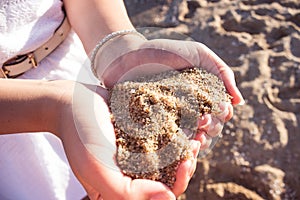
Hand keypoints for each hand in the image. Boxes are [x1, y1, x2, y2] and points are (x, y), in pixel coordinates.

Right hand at [56, 81, 199, 199]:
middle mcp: (136, 170)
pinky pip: (166, 132)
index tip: (187, 161)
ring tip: (199, 129)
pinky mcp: (144, 131)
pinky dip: (179, 127)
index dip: (179, 181)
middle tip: (195, 144)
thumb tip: (168, 198)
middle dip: (187, 161)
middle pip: (171, 174)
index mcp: (126, 187)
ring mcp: (141, 149)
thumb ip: (129, 194)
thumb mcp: (99, 171)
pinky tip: (190, 118)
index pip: (161, 194)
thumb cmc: (82, 137)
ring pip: (172, 153)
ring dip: (187, 143)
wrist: (72, 102)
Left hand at [93, 35, 243, 150]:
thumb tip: (239, 101)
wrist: (129, 56)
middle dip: (211, 128)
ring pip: (192, 141)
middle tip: (203, 122)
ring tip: (195, 139)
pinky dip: (177, 149)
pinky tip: (180, 146)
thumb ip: (222, 73)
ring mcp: (172, 123)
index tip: (219, 110)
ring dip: (198, 143)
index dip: (222, 115)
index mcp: (202, 98)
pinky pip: (169, 145)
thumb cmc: (165, 52)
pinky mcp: (154, 130)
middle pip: (209, 130)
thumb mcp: (199, 54)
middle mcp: (189, 113)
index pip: (220, 115)